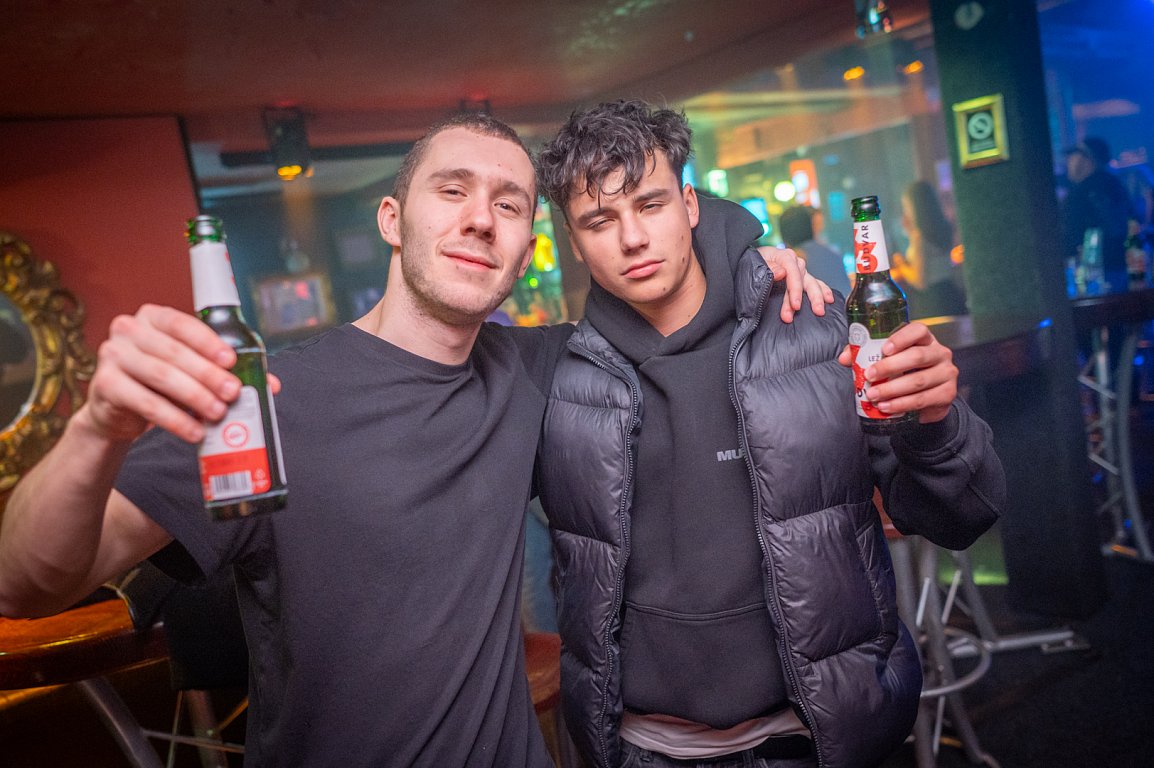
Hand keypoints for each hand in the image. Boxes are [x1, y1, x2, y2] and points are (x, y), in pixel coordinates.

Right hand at [84, 304, 241, 443]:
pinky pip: (145, 402)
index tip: (231, 360)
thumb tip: (270, 384)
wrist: (118, 408)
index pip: (183, 324)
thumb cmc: (160, 381)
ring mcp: (113, 355)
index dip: (208, 342)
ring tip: (218, 413)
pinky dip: (174, 419)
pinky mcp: (104, 385)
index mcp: (153, 317)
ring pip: (161, 376)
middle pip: (174, 352)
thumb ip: (224, 371)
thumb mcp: (190, 370)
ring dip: (195, 396)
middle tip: (233, 392)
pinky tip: (194, 431)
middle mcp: (129, 330)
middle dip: (208, 374)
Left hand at [755, 246, 834, 321]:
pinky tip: (829, 300)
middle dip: (810, 298)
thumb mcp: (756, 264)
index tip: (795, 306)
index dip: (796, 291)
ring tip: (821, 310)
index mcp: (784, 256)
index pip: (794, 274)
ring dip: (818, 298)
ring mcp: (800, 270)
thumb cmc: (752, 263)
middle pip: (805, 281)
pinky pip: (816, 284)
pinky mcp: (801, 278)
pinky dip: (823, 291)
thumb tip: (782, 272)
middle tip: (815, 312)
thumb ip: (768, 268)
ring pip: (812, 283)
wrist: (750, 263)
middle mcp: (795, 263)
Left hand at [836, 322, 956, 422]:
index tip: (884, 350)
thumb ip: (866, 354)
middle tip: (869, 376)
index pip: (918, 330)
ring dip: (892, 390)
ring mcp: (946, 373)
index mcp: (925, 339)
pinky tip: (887, 407)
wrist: (929, 398)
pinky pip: (922, 399)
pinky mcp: (947, 393)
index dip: (901, 338)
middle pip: (917, 356)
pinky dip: (901, 404)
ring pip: (918, 380)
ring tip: (873, 395)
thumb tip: (845, 358)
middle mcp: (940, 353)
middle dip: (889, 367)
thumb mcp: (890, 360)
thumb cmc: (906, 371)